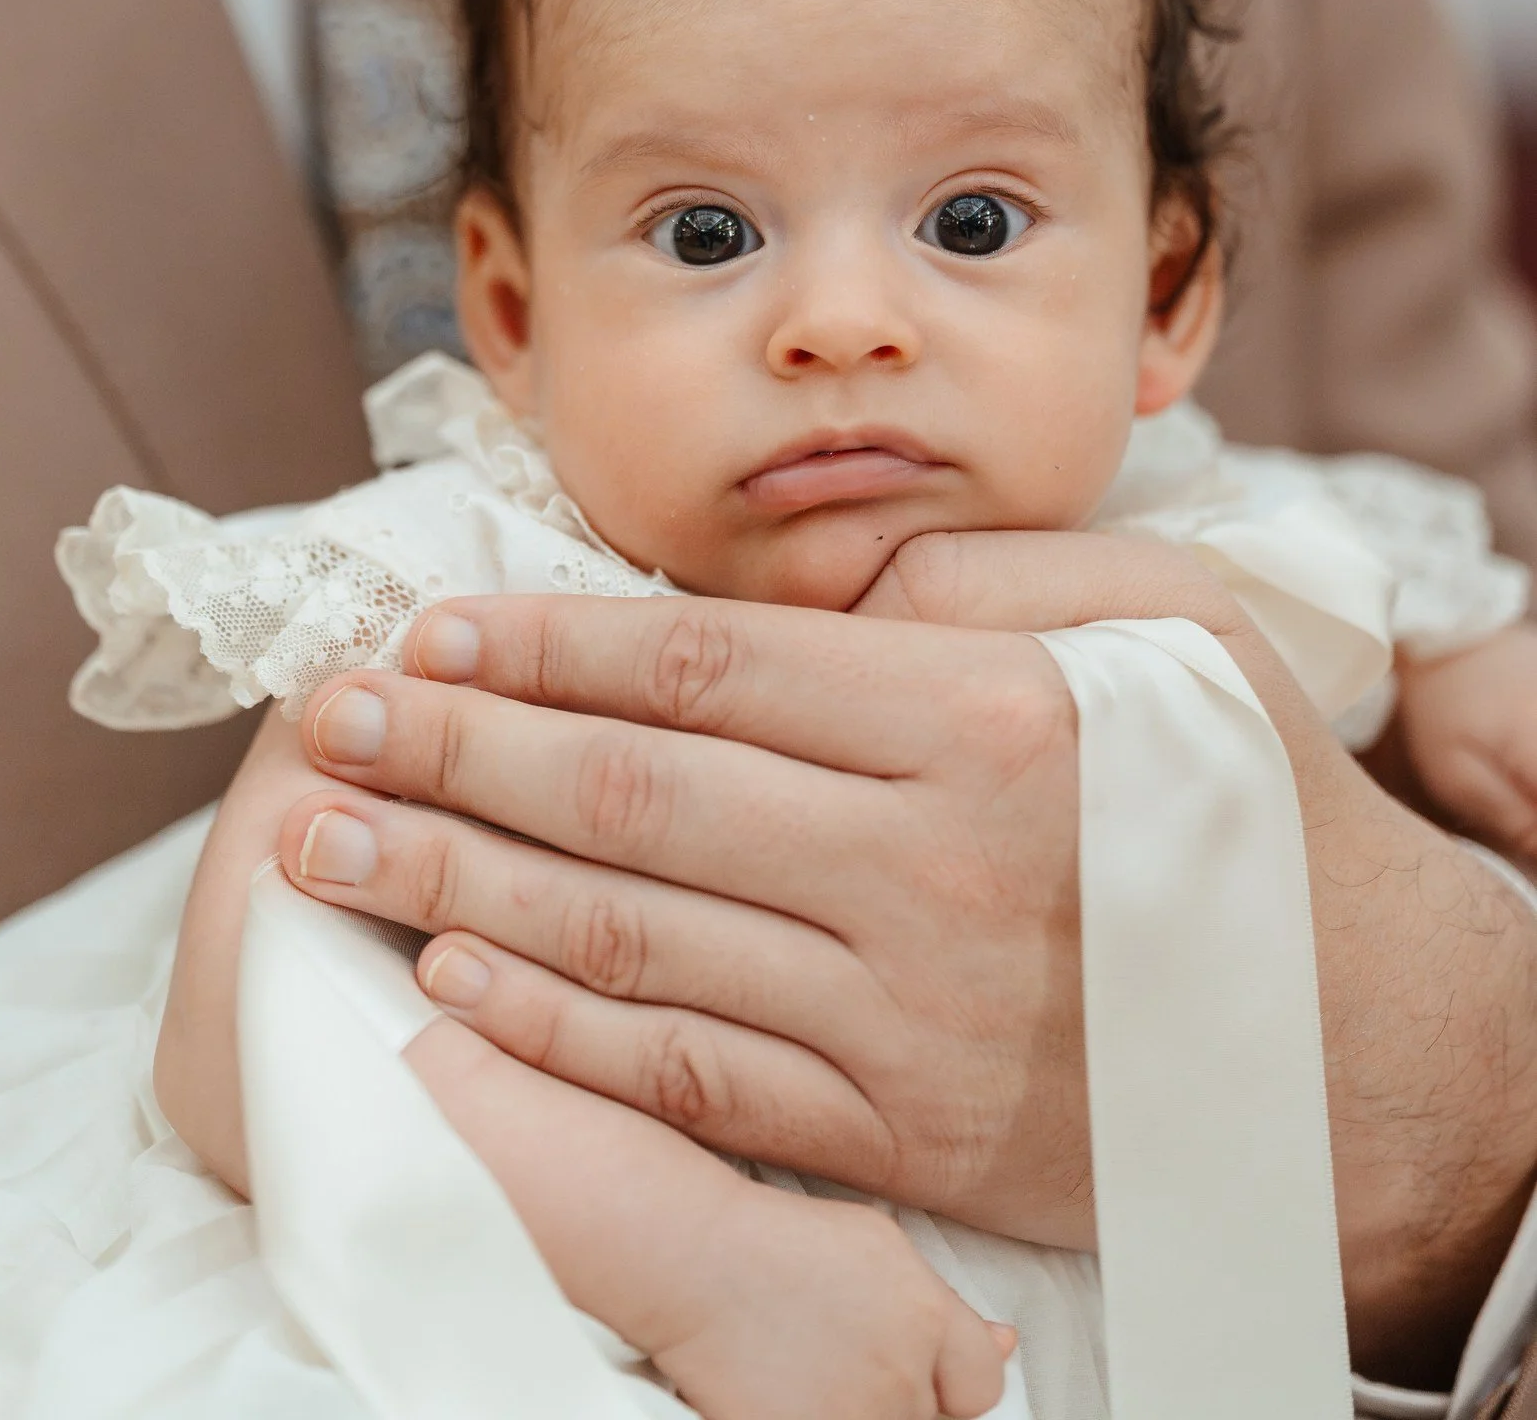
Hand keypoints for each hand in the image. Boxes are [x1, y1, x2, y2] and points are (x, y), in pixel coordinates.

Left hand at [279, 530, 1536, 1382]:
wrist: (1374, 1053)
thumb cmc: (1256, 804)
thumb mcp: (1171, 623)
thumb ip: (986, 571)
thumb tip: (813, 583)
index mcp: (981, 715)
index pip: (704, 661)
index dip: (543, 640)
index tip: (427, 621)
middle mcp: (925, 866)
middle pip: (632, 794)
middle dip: (453, 750)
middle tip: (328, 718)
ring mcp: (903, 1015)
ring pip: (630, 936)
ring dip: (457, 883)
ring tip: (329, 840)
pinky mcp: (899, 1132)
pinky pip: (690, 1076)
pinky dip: (555, 1029)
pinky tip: (454, 977)